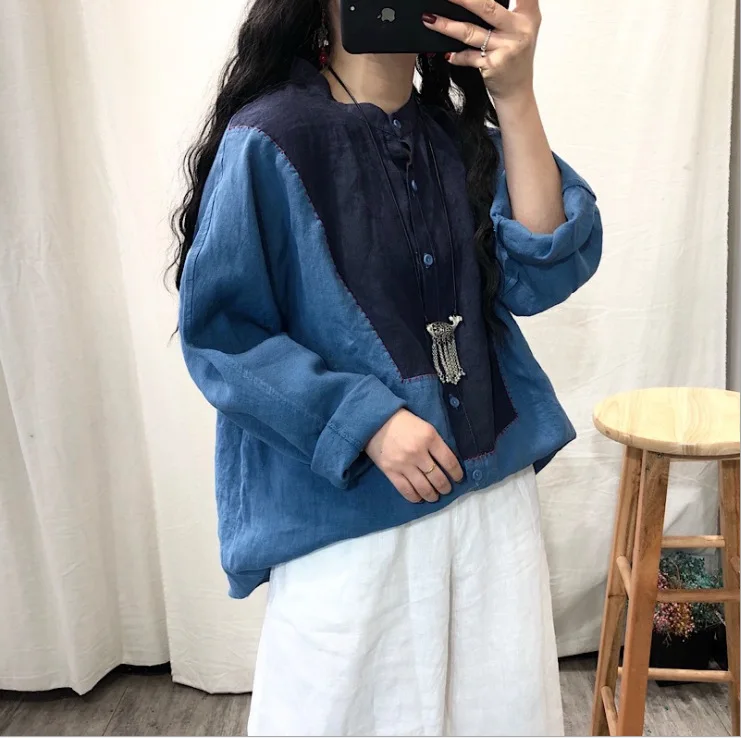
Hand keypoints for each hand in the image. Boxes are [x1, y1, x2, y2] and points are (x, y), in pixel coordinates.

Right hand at [366, 409, 463, 503]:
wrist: (374, 420)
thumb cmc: (402, 421)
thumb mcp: (424, 426)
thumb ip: (435, 442)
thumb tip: (447, 461)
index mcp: (429, 437)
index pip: (449, 461)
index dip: (457, 473)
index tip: (458, 478)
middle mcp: (418, 452)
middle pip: (438, 477)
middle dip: (445, 487)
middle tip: (446, 489)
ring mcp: (403, 464)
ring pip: (423, 487)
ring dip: (432, 495)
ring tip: (434, 496)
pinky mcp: (390, 471)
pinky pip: (405, 490)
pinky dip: (414, 497)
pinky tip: (419, 498)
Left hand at [423, 0, 540, 102]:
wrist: (517, 90)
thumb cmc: (515, 56)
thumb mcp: (524, 27)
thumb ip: (513, 6)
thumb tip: (477, 0)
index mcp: (527, 16)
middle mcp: (518, 29)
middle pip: (487, 8)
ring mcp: (505, 48)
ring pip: (471, 32)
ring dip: (447, 26)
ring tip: (429, 19)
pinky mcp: (492, 65)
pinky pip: (467, 56)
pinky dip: (456, 55)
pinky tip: (447, 54)